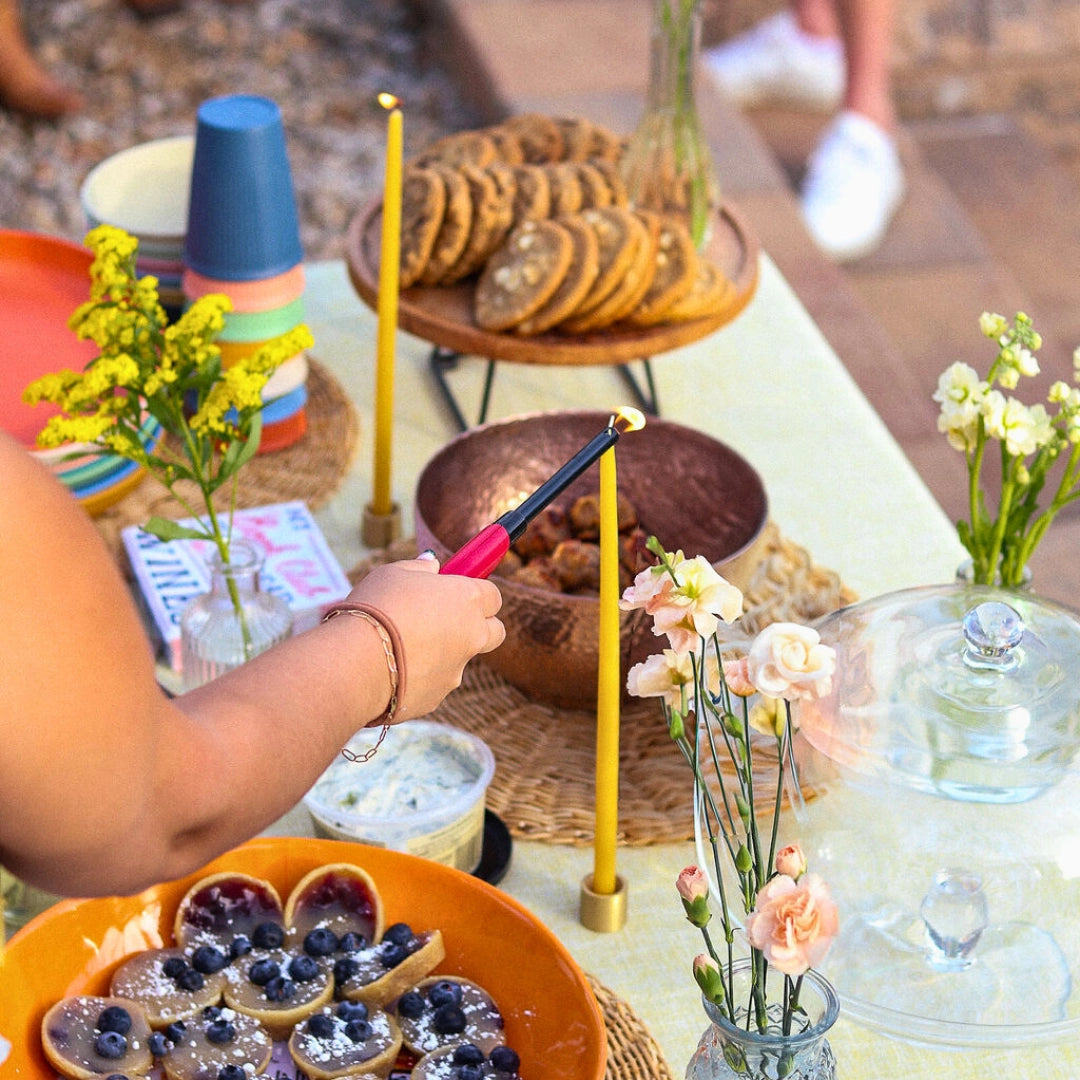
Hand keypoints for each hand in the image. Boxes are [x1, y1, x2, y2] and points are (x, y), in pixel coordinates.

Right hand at [346, 557, 504, 718]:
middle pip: (495, 631)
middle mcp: (472, 636)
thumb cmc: (376, 608)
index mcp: (468, 599)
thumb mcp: (394, 573)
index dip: (476, 591)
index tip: (457, 589)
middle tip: (446, 619)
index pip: (493, 595)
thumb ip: (420, 568)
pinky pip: (434, 682)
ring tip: (400, 645)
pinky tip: (390, 667)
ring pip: (460, 659)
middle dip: (478, 625)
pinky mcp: (438, 697)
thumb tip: (432, 565)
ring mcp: (457, 670)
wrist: (355, 662)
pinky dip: (419, 675)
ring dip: (442, 652)